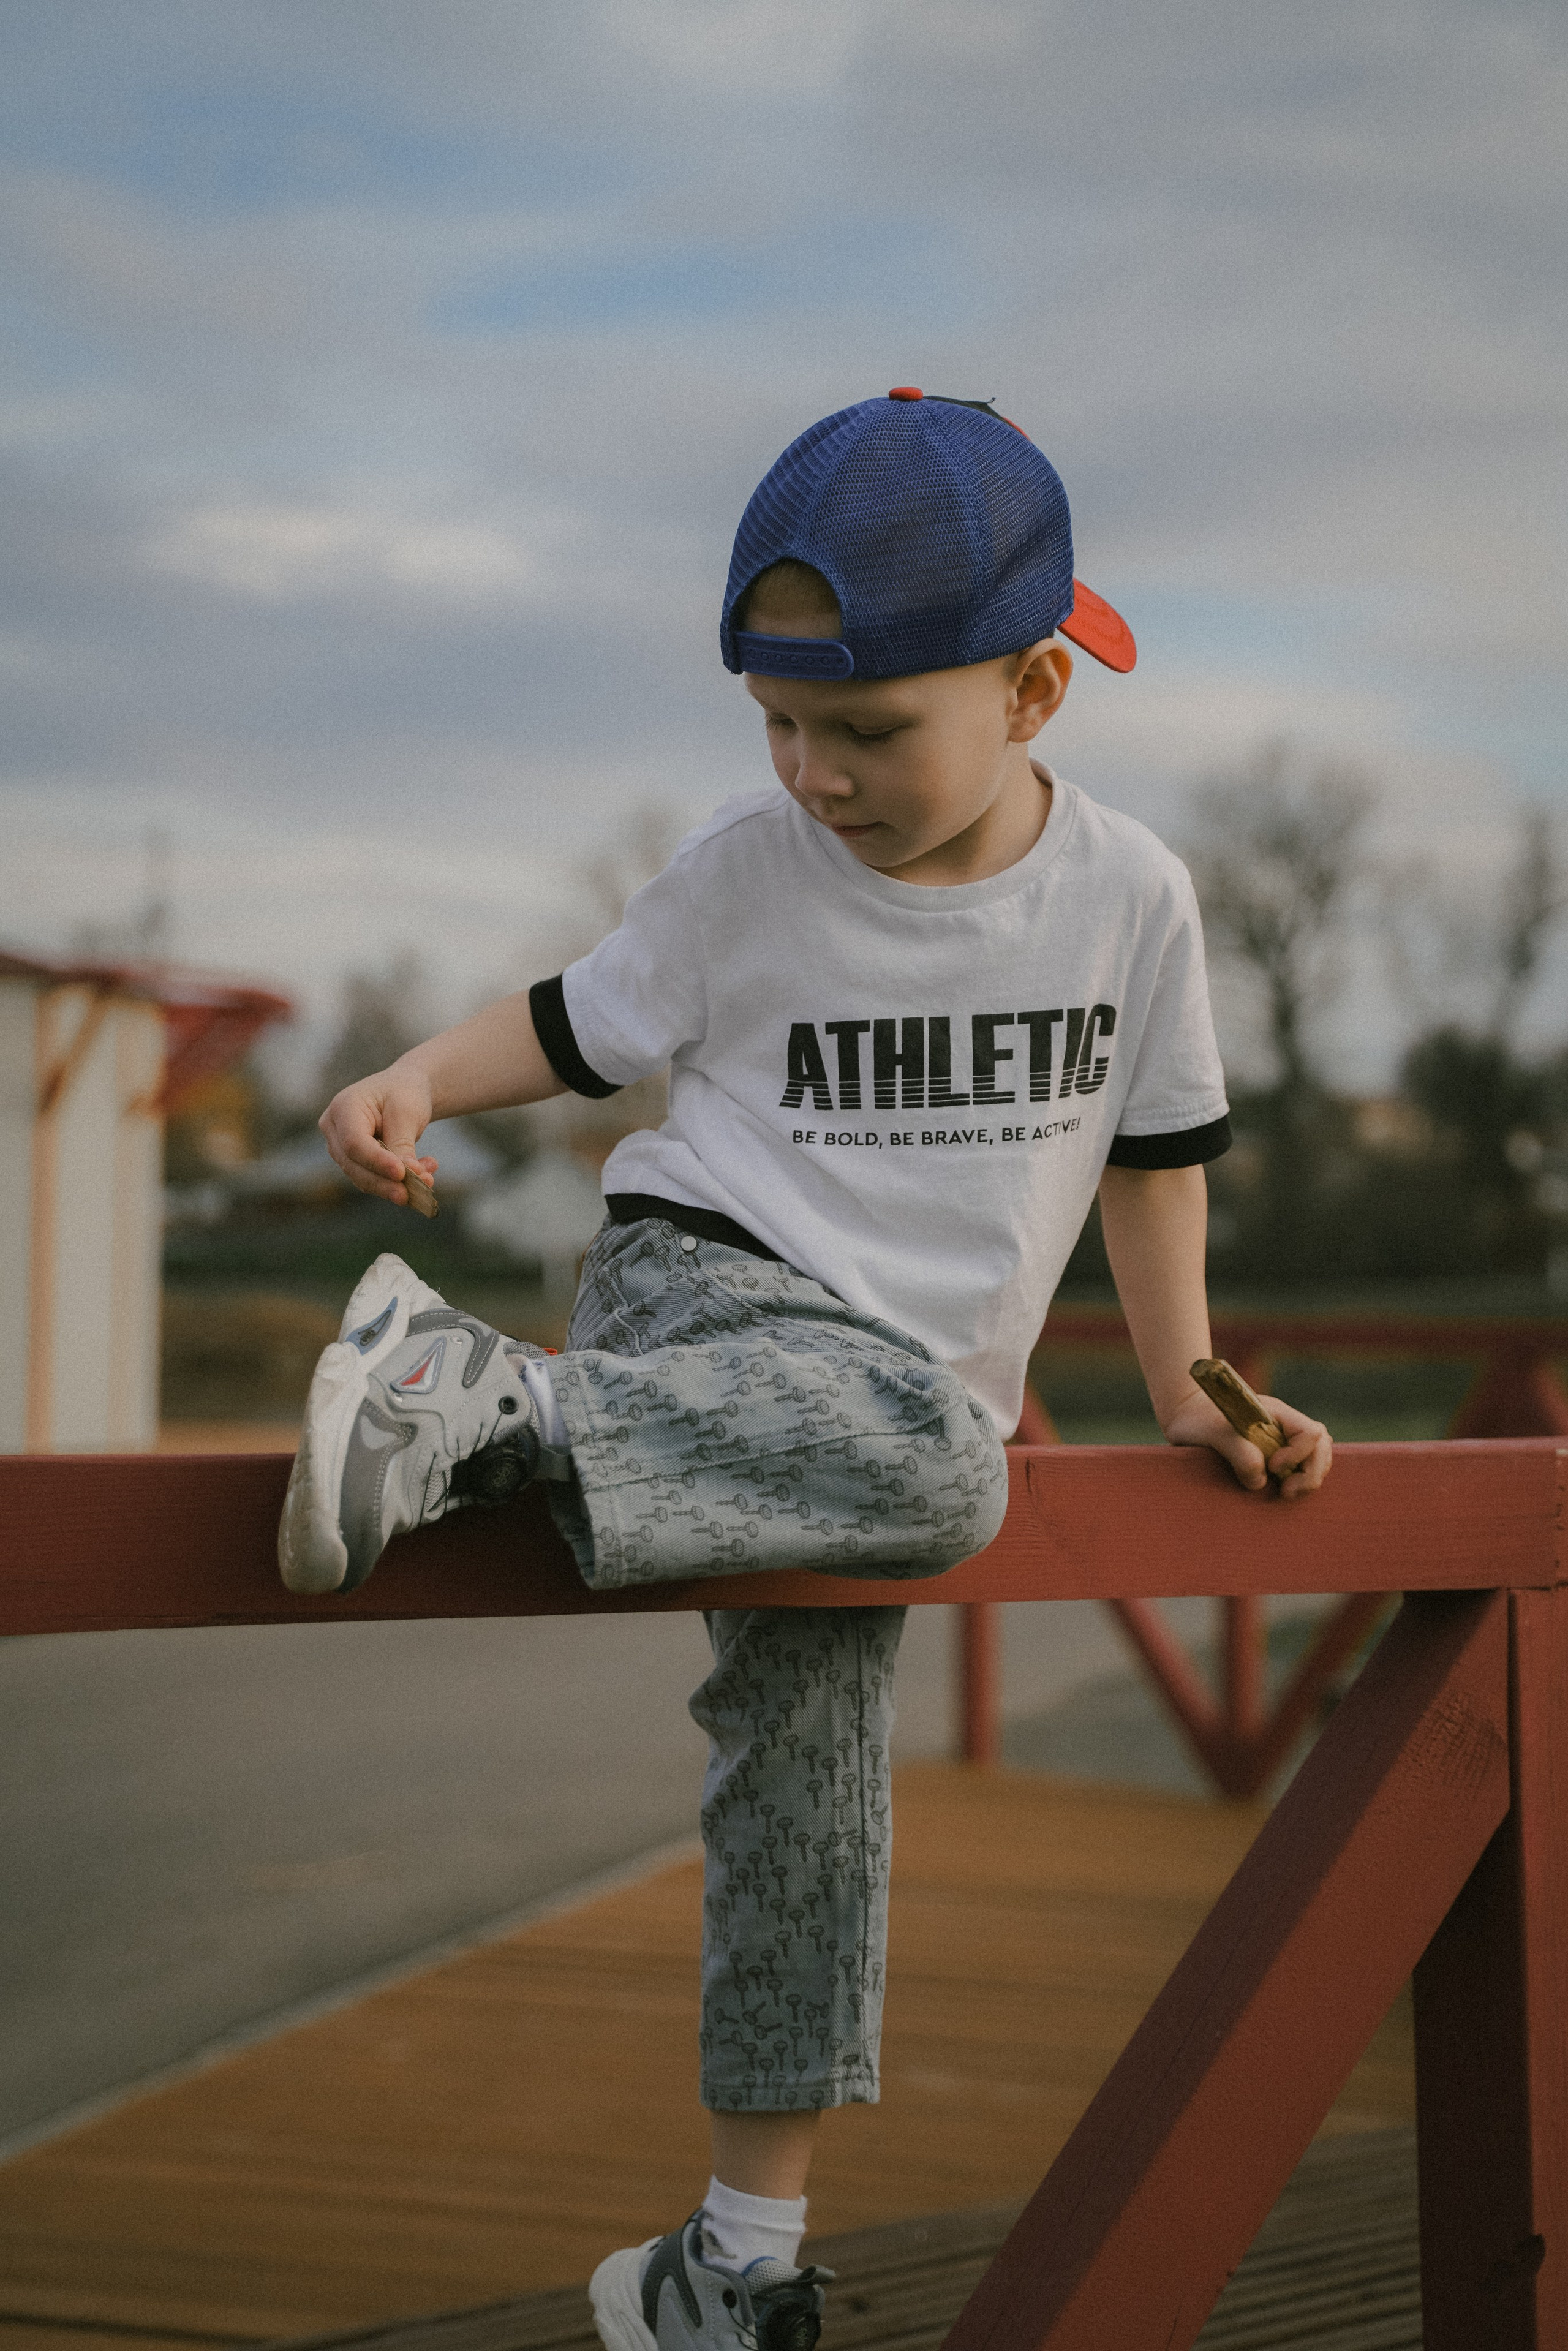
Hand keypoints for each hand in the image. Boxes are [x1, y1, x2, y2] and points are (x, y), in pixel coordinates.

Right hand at [319, 1059, 436, 1205]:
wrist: (405, 1090)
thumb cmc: (404, 1093)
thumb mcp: (407, 1112)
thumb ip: (402, 1144)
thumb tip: (406, 1176)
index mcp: (343, 1107)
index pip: (354, 1143)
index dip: (376, 1161)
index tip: (401, 1174)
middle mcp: (334, 1129)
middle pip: (354, 1164)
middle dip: (386, 1182)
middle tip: (415, 1190)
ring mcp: (340, 1147)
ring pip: (362, 1177)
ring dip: (395, 1185)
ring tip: (428, 1179)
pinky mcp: (353, 1161)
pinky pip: (372, 1179)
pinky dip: (397, 1182)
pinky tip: (424, 1175)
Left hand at [1161, 1385, 1331, 1498]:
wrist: (1186, 1416)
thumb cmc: (1197, 1420)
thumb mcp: (1210, 1433)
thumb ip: (1236, 1451)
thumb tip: (1260, 1479)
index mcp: (1275, 1413)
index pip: (1310, 1433)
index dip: (1298, 1455)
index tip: (1272, 1466)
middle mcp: (1285, 1425)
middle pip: (1321, 1447)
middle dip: (1312, 1473)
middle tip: (1286, 1491)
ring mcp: (1284, 1438)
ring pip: (1317, 1457)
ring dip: (1309, 1477)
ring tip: (1285, 1491)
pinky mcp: (1278, 1453)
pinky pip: (1303, 1466)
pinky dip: (1300, 1479)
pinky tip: (1282, 1489)